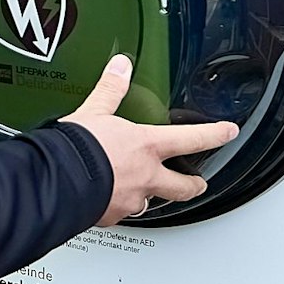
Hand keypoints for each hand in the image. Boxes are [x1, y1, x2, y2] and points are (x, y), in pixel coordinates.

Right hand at [61, 56, 238, 226]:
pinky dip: (118, 207)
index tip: (228, 132)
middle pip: (183, 187)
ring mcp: (130, 200)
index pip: (192, 139)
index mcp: (146, 146)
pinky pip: (121, 213)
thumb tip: (119, 67)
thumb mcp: (94, 111)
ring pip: (151, 203)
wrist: (55, 181)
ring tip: (147, 194)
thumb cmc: (77, 148)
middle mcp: (145, 177)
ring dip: (152, 197)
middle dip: (193, 185)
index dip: (215, 134)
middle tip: (198, 184)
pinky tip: (109, 201)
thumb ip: (110, 90)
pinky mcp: (110, 216)